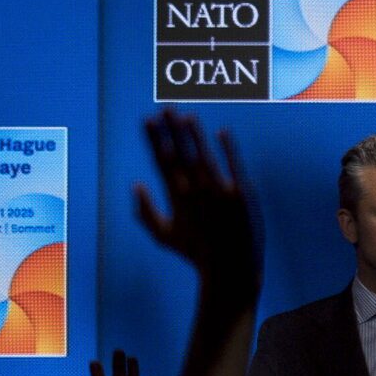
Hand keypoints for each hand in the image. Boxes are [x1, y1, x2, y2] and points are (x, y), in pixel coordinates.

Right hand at [134, 110, 258, 300]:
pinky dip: (227, 148)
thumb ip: (144, 212)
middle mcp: (195, 191)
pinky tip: (221, 131)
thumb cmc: (195, 253)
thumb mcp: (163, 236)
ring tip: (186, 114)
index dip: (154, 138)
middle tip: (164, 108)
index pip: (161, 160)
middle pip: (180, 153)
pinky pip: (232, 165)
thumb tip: (135, 185)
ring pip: (203, 155)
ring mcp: (218, 191)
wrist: (229, 268)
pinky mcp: (240, 194)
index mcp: (175, 197)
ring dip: (194, 134)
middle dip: (170, 129)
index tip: (147, 119)